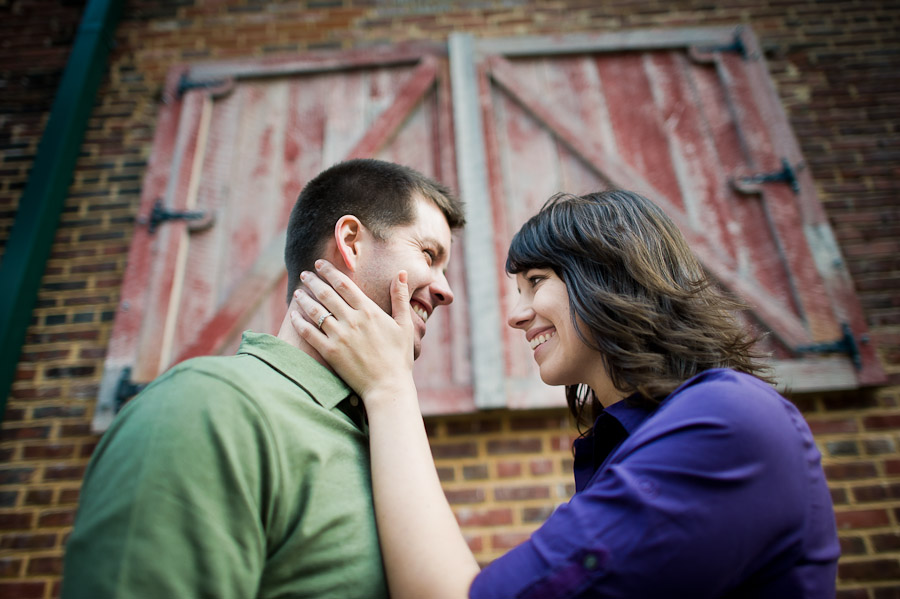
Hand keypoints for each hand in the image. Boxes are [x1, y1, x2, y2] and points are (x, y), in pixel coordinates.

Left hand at [290, 260, 416, 403]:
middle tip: (304, 274)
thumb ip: (400, 297)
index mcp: (369, 311)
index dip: (330, 271)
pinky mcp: (330, 352)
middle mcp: (352, 320)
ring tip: (297, 292)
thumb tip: (401, 272)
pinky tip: (293, 316)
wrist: (388, 386)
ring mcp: (339, 336)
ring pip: (316, 311)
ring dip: (304, 299)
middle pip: (326, 294)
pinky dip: (299, 322)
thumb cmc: (399, 357)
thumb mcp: (404, 324)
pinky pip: (309, 333)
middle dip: (313, 281)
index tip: (320, 264)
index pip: (344, 284)